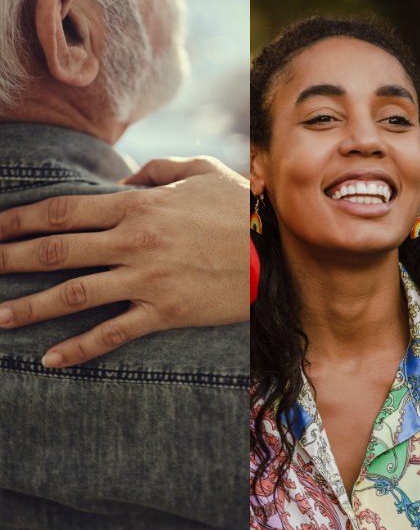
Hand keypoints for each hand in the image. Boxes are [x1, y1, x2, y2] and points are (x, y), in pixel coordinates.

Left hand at [0, 157, 249, 366]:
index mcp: (138, 205)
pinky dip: (78, 349)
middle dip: (8, 260)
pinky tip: (50, 359)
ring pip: (72, 295)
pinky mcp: (165, 311)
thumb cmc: (242, 209)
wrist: (282, 251)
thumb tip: (122, 179)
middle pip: (54, 251)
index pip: (61, 211)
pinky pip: (113, 333)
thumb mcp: (203, 172)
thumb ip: (157, 170)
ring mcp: (147, 279)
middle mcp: (134, 242)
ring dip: (27, 307)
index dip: (17, 219)